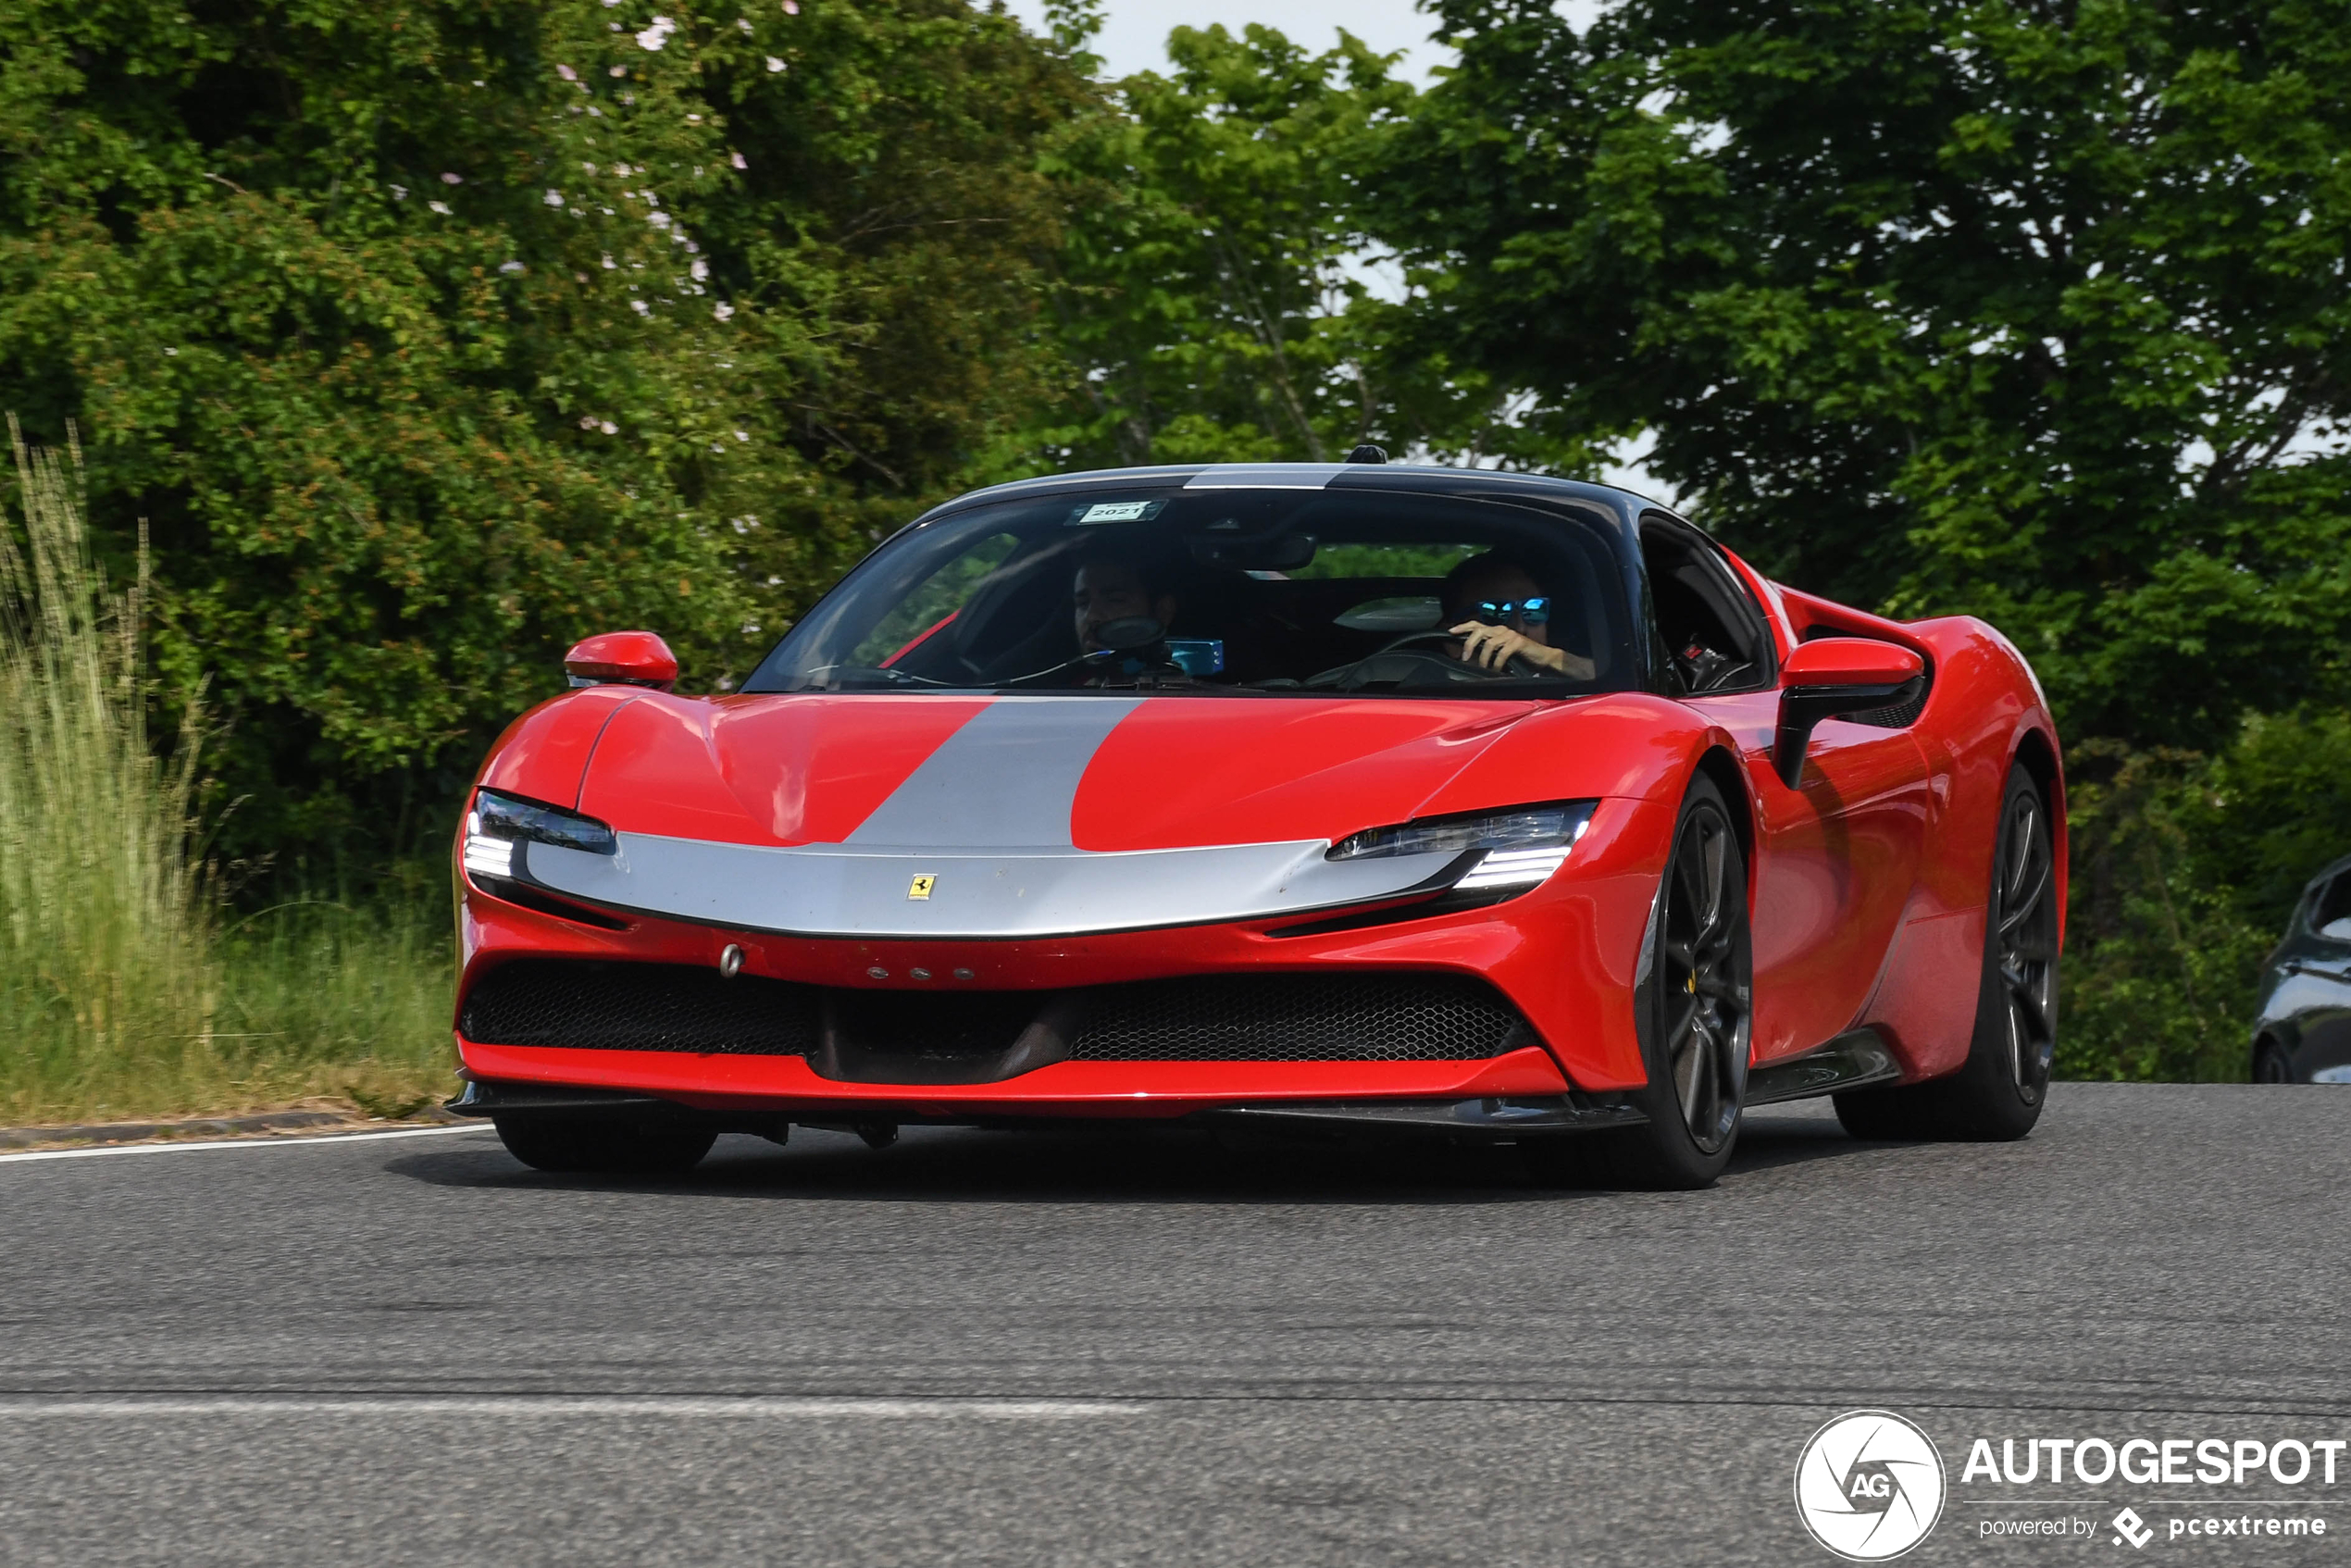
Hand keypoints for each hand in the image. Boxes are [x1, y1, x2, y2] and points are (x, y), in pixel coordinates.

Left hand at [1447, 621, 1594, 678]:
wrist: (1542, 659)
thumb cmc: (1520, 657)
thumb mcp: (1500, 653)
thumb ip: (1487, 651)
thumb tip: (1469, 658)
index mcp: (1496, 631)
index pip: (1476, 624)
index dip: (1462, 626)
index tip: (1450, 631)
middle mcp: (1501, 630)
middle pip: (1479, 631)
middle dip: (1469, 644)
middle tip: (1465, 657)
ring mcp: (1510, 635)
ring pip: (1489, 643)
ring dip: (1483, 658)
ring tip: (1483, 668)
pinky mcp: (1518, 642)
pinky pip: (1502, 652)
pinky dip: (1497, 663)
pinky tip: (1496, 670)